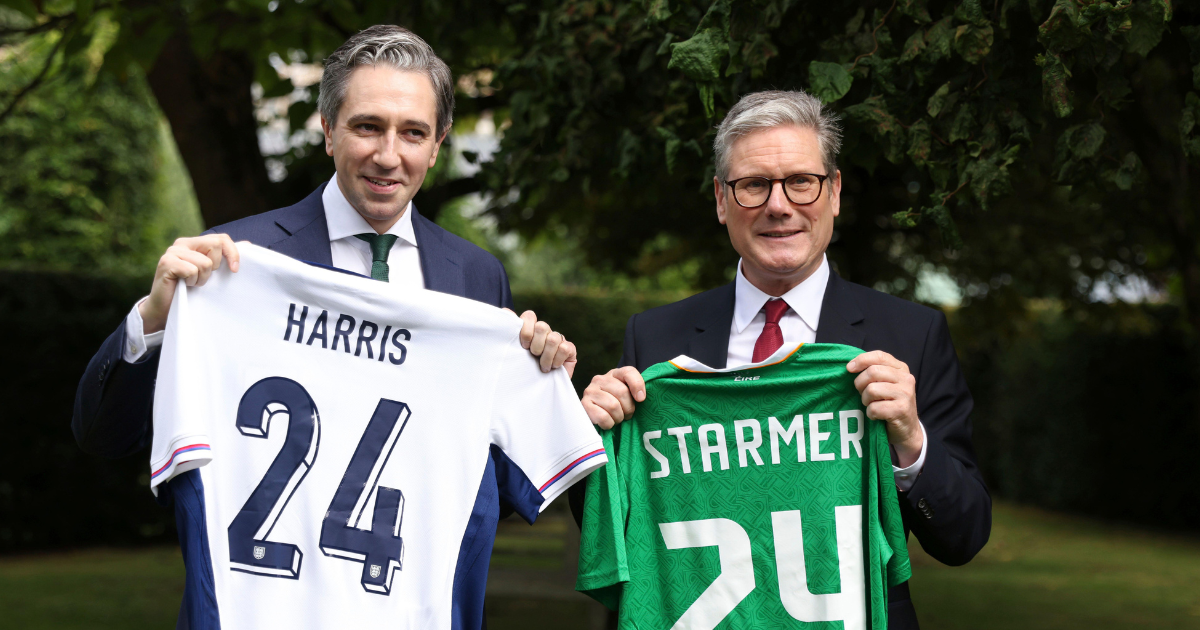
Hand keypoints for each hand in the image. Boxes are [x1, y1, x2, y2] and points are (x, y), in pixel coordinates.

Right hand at [139, 235, 239, 333]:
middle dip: (215, 267)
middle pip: (216, 245)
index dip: (232, 253)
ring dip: (202, 278)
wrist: (166, 310)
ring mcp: (173, 252)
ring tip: (191, 284)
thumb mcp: (211, 273)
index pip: (221, 238)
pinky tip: (184, 285)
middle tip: (203, 278)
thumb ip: (224, 258)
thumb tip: (248, 245)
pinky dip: (192, 281)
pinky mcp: (166, 262)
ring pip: (206, 262)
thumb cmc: (191, 291)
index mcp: (195, 243)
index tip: (235, 270)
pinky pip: (192, 270)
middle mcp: (183, 243)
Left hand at [504, 309, 577, 376]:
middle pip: (542, 326)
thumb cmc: (524, 371)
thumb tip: (505, 310)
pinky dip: (557, 360)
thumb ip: (509, 333)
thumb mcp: (513, 353)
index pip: (530, 316)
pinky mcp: (569, 349)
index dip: (526, 330)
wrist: (539, 390)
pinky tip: (554, 367)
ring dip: (546, 356)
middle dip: (536, 345)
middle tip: (533, 356)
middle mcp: (544, 332)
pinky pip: (564, 348)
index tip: (523, 346)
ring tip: (543, 367)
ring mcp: (558, 339)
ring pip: (553, 338)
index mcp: (530, 329)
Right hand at [581, 367, 645, 429]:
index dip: (637, 385)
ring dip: (618, 417)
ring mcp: (590, 391)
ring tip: (616, 418)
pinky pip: (603, 417)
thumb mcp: (629, 395)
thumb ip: (637, 390)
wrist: (597, 417)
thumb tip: (640, 397)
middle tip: (626, 414)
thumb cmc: (617, 406)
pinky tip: (607, 422)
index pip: (628, 372)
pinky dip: (609, 424)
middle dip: (628, 408)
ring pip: (613, 406)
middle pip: (622, 392)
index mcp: (614, 374)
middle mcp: (600, 379)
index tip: (641, 399)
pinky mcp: (584, 405)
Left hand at [847, 351, 922, 466]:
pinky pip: (875, 408)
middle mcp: (906, 379)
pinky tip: (876, 416)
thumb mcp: (885, 384)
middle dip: (860, 384)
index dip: (861, 360)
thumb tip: (850, 366)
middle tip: (862, 393)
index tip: (849, 368)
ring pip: (871, 390)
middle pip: (872, 372)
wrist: (907, 430)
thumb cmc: (890, 404)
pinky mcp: (901, 410)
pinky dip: (870, 413)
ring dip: (865, 400)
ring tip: (871, 405)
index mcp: (901, 368)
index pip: (879, 356)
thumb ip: (874, 372)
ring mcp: (905, 394)